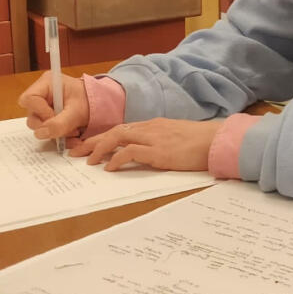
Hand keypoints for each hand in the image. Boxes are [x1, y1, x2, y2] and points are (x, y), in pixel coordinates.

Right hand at [18, 72, 89, 140]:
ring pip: (39, 126)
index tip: (55, 117)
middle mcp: (41, 94)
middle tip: (68, 128)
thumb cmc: (90, 100)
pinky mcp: (47, 117)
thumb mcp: (77, 112)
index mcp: (47, 83)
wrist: (99, 104)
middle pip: (32, 115)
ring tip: (74, 131)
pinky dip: (59, 135)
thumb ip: (60, 123)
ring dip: (56, 133)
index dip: (40, 112)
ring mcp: (43, 107)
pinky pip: (46, 131)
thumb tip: (40, 133)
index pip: (29, 99)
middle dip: (49, 126)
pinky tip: (71, 134)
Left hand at [70, 118, 223, 171]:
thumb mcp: (176, 138)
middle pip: (114, 131)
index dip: (102, 137)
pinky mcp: (159, 151)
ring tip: (88, 161)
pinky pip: (130, 152)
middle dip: (92, 142)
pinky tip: (109, 167)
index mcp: (154, 125)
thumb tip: (145, 153)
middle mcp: (150, 128)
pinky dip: (116, 158)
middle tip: (75, 153)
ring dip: (99, 149)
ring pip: (117, 138)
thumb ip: (160, 141)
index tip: (87, 146)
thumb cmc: (201, 142)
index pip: (122, 129)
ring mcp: (154, 138)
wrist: (217, 140)